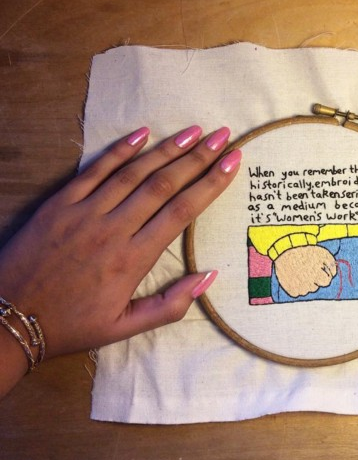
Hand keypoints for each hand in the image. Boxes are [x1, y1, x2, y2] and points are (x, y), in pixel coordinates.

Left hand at [0, 125, 239, 385]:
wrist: (7, 319)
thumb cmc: (71, 325)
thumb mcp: (124, 327)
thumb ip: (171, 305)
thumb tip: (209, 276)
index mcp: (133, 259)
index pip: (182, 212)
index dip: (211, 184)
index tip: (232, 162)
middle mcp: (113, 229)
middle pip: (164, 184)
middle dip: (198, 158)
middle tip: (223, 136)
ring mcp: (85, 212)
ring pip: (133, 172)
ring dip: (166, 149)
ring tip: (194, 132)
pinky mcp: (60, 203)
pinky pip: (95, 170)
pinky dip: (119, 150)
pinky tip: (141, 133)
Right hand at [274, 245, 336, 296]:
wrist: (286, 251)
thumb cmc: (305, 251)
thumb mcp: (322, 253)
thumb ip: (331, 264)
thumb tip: (333, 273)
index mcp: (317, 276)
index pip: (326, 281)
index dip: (324, 275)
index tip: (320, 270)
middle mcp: (308, 285)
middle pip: (316, 287)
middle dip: (314, 280)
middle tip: (308, 270)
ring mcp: (298, 288)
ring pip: (306, 290)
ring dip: (305, 283)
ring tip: (300, 272)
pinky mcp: (290, 291)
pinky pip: (297, 292)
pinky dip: (296, 286)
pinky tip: (294, 276)